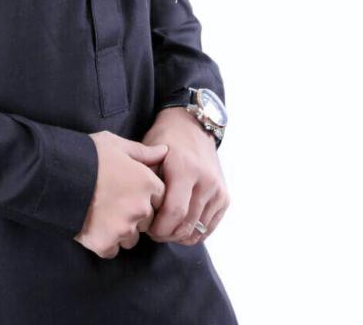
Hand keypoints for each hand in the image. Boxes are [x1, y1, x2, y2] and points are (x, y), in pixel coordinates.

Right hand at [73, 131, 168, 258]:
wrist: (56, 174)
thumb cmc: (87, 154)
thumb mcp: (116, 144)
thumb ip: (143, 152)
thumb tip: (165, 152)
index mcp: (147, 183)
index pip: (160, 198)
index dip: (144, 195)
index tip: (128, 190)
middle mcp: (140, 208)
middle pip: (146, 220)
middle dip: (134, 214)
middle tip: (112, 201)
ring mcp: (123, 228)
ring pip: (131, 238)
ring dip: (120, 230)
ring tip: (101, 213)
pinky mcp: (105, 243)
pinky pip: (112, 250)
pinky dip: (104, 242)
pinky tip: (93, 225)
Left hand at [139, 106, 229, 244]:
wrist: (193, 126)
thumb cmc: (166, 140)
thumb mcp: (150, 152)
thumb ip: (145, 179)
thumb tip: (138, 209)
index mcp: (185, 169)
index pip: (174, 212)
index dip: (159, 227)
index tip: (146, 227)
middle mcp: (206, 180)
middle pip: (186, 224)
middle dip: (167, 234)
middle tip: (153, 233)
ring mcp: (218, 190)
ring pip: (198, 229)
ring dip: (180, 236)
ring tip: (165, 230)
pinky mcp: (224, 197)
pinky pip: (209, 227)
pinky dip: (194, 232)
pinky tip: (180, 227)